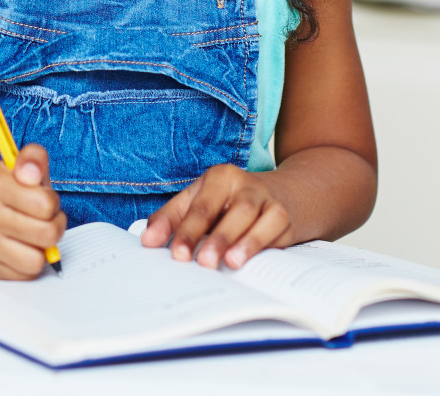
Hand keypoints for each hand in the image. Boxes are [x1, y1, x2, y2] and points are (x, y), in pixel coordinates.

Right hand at [0, 144, 65, 279]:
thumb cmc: (8, 194)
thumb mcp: (21, 169)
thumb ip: (33, 158)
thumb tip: (31, 172)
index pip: (46, 204)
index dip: (51, 203)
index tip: (42, 200)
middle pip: (47, 234)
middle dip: (53, 227)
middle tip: (44, 221)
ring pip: (36, 260)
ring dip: (41, 250)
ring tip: (33, 237)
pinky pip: (23, 276)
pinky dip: (27, 265)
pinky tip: (19, 250)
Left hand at [141, 165, 294, 269]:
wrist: (291, 193)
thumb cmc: (236, 202)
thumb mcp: (205, 201)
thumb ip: (174, 217)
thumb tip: (148, 240)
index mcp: (218, 177)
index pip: (196, 205)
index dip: (182, 229)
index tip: (172, 253)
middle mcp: (241, 183)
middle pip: (220, 209)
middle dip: (206, 236)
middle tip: (195, 261)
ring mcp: (264, 197)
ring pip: (246, 216)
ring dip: (234, 240)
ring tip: (225, 262)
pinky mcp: (283, 214)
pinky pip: (271, 228)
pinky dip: (258, 244)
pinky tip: (247, 258)